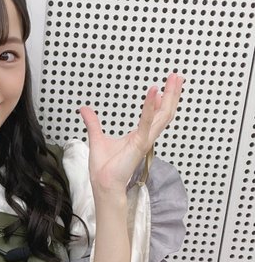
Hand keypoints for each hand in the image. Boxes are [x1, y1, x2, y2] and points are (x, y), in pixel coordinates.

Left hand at [79, 72, 183, 194]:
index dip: (162, 100)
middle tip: (177, 77)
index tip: (164, 86)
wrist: (103, 184)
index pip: (155, 115)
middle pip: (165, 112)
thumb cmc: (103, 169)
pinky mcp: (139, 144)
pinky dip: (150, 108)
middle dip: (173, 94)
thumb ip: (93, 123)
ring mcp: (144, 140)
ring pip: (163, 116)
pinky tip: (155, 93)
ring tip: (174, 80)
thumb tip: (84, 110)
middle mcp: (145, 137)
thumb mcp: (97, 138)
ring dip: (170, 97)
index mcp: (139, 136)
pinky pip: (147, 123)